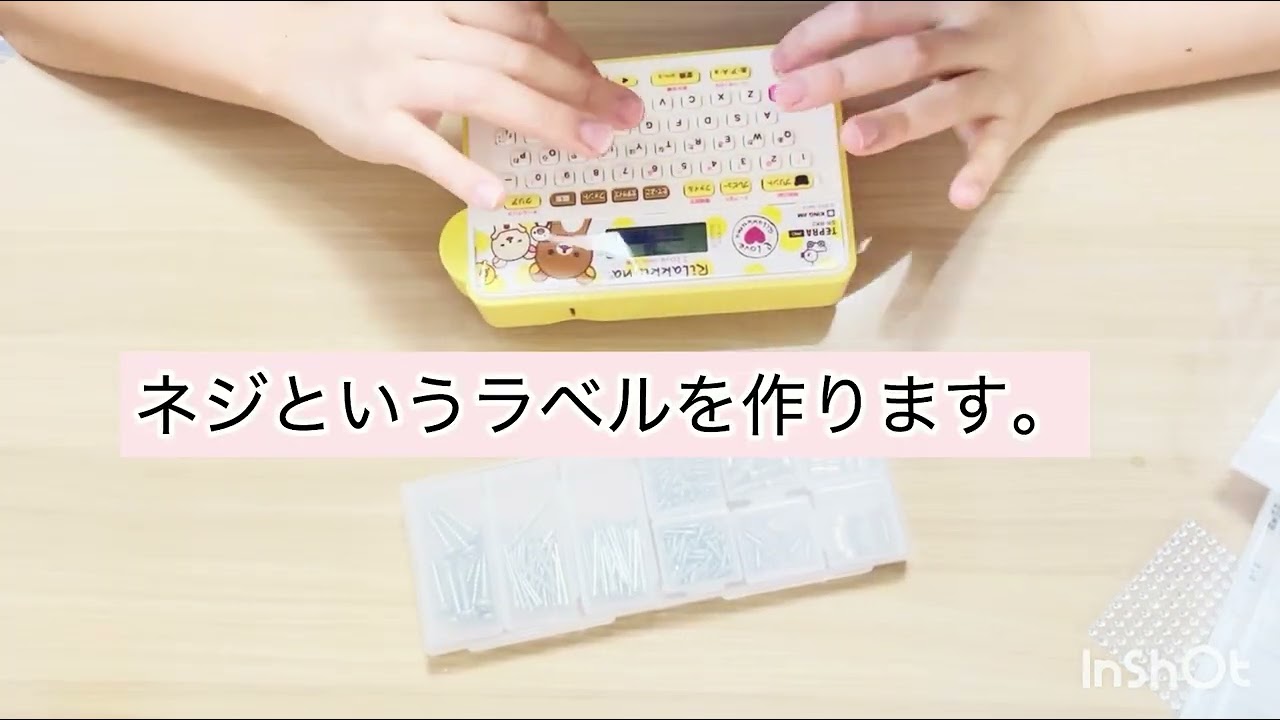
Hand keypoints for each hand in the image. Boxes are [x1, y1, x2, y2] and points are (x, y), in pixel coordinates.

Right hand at [265, 1, 643, 207]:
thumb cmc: (362, 37)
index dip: (572, 54)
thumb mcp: (424, 14)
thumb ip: (481, 25)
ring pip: (482, 91)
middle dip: (578, 88)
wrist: (279, 46)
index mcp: (440, 4)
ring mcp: (395, 78)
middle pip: (516, 56)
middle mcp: (421, 32)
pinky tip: (496, 193)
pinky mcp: (370, 124)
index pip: (522, 22)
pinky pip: (421, 149)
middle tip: (622, 117)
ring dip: (546, 120)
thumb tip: (550, 37)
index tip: (606, 84)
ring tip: (589, 146)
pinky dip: (460, 171)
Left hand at [770, 2, 1093, 209]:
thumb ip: (888, 20)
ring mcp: (998, 80)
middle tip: (793, 97)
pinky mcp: (1019, 121)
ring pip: (946, 100)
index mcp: (945, 1)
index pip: (872, 11)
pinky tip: (958, 197)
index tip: (782, 62)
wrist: (1078, 38)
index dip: (821, 35)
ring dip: (898, 120)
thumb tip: (807, 48)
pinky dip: (980, 173)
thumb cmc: (987, 23)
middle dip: (844, 74)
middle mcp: (973, 35)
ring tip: (852, 140)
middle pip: (905, 53)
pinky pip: (998, 149)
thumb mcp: (944, 4)